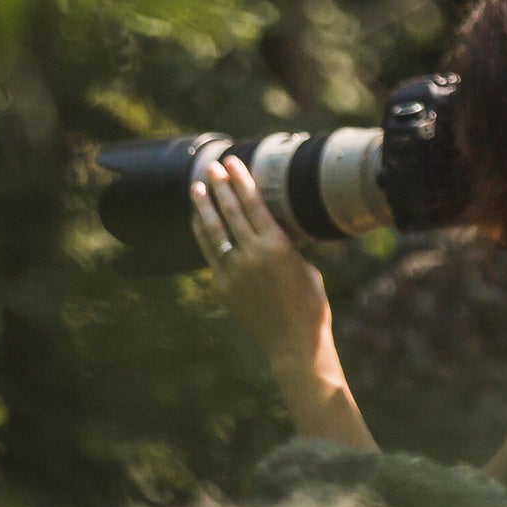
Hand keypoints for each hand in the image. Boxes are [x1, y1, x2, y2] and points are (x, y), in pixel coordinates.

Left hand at [191, 151, 334, 382]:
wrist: (294, 343)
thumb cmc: (310, 305)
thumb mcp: (305, 266)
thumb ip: (284, 246)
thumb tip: (272, 229)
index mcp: (277, 245)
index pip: (252, 204)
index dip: (240, 180)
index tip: (232, 162)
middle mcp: (252, 254)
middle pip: (229, 211)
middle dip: (219, 186)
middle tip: (211, 167)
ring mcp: (234, 270)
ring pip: (213, 230)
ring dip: (204, 206)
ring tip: (197, 187)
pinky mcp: (224, 285)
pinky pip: (209, 251)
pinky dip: (202, 232)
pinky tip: (198, 219)